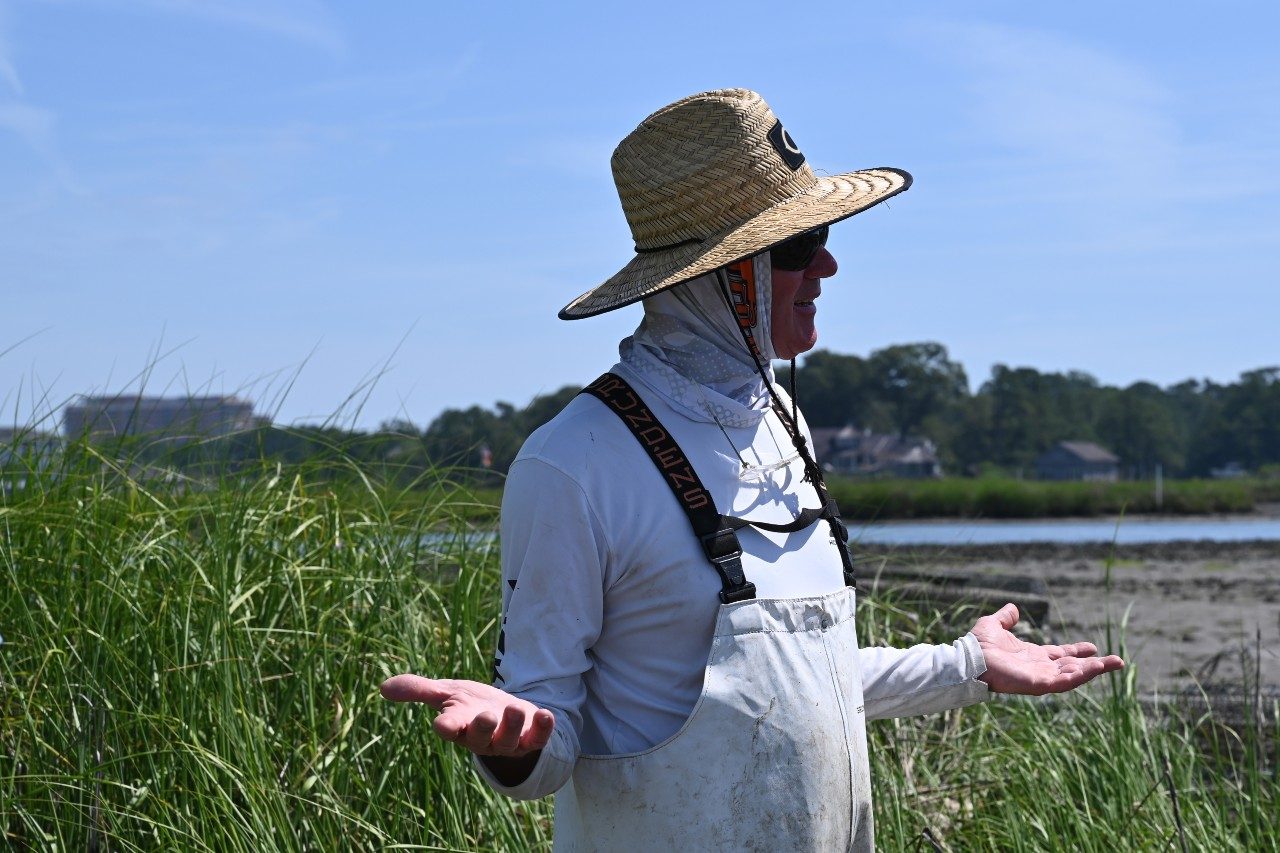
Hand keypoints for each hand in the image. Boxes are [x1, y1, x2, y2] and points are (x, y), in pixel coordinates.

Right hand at [380, 674, 554, 756]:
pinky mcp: (530, 738)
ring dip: (513, 726)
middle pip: (480, 739)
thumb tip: (382, 688)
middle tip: (485, 716)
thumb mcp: (445, 693)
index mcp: (459, 725)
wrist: (504, 714)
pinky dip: (543, 728)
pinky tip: (546, 715)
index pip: (449, 729)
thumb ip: (417, 690)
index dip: (447, 727)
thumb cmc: (470, 705)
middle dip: (483, 729)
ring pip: (509, 740)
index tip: (442, 725)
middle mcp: (482, 737)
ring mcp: (507, 740)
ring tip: (516, 710)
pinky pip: (538, 739)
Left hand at [972, 603, 1124, 694]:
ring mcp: (1040, 677)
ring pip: (1072, 676)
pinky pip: (1062, 682)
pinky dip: (1079, 676)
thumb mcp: (994, 625)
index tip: (1093, 647)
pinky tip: (1094, 669)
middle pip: (1073, 668)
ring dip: (1092, 671)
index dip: (1077, 651)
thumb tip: (1013, 608)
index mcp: (1033, 655)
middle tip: (1117, 661)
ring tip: (1113, 664)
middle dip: (1095, 665)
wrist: (969, 658)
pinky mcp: (1037, 683)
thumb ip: (1005, 617)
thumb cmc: (978, 645)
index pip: (1061, 654)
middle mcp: (1040, 668)